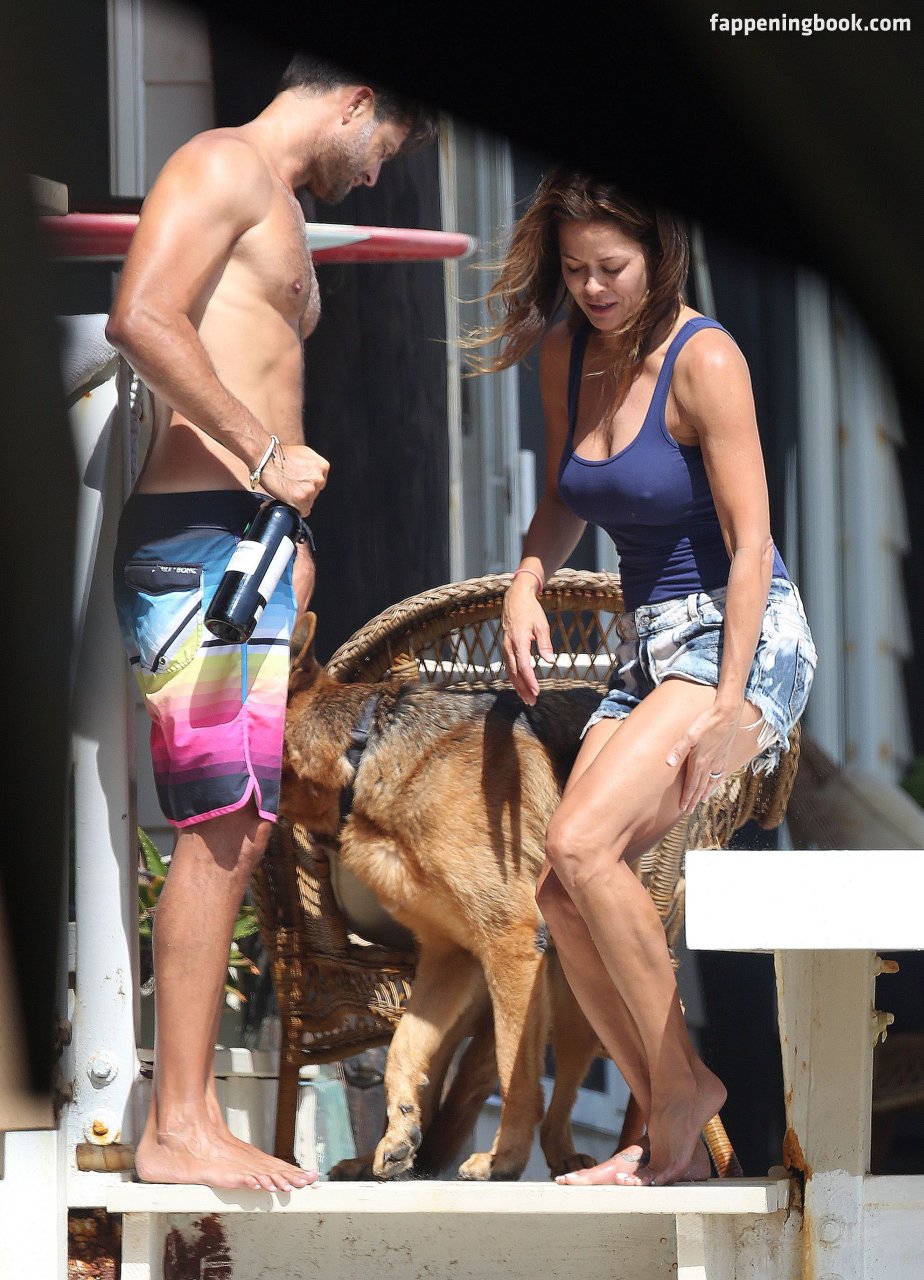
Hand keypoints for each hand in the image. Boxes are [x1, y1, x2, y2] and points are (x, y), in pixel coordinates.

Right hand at [261, 444, 329, 515]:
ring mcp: (311, 489)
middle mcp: (319, 478)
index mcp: (323, 466)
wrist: (265, 457)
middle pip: (315, 493)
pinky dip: (295, 508)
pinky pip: (302, 511)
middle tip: (290, 486)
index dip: (307, 483)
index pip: (319, 482)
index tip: (298, 482)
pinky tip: (286, 499)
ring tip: (286, 490)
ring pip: (308, 502)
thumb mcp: (304, 454)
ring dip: (298, 500)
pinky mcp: (301, 499)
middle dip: (303, 491)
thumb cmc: (279, 455)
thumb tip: (311, 476)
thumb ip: (312, 466)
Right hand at [501, 578, 554, 704]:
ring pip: (510, 672)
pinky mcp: (505, 648)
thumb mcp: (542, 625)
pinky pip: (509, 666)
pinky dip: (514, 678)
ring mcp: (505, 647)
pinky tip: (520, 685)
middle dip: (523, 689)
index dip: (530, 681)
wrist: (515, 599)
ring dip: (518, 686)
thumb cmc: (530, 611)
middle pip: (515, 673)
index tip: (536, 692)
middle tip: (532, 702)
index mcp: (519, 641)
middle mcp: (509, 646)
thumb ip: (545, 644)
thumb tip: (550, 661)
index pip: (524, 666)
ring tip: (527, 698)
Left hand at [665, 702, 742, 813]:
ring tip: (700, 802)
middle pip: (700, 787)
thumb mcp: (689, 734)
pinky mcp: (725, 756)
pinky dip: (716, 783)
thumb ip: (678, 749)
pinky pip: (719, 775)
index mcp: (699, 761)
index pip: (691, 785)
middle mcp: (710, 765)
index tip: (683, 808)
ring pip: (710, 782)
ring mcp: (719, 761)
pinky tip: (714, 786)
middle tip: (688, 811)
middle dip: (694, 800)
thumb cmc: (707, 722)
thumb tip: (668, 763)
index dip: (687, 797)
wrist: (727, 714)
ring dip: (704, 793)